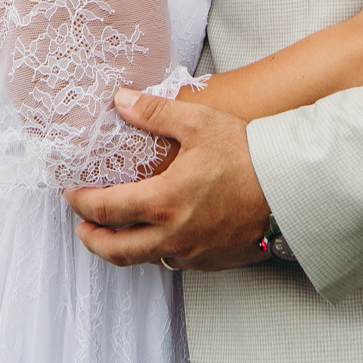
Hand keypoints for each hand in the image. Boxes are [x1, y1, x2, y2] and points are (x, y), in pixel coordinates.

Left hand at [65, 88, 268, 270]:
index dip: (81, 203)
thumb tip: (121, 101)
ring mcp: (192, 253)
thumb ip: (154, 113)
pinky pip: (173, 261)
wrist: (290, 188)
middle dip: (92, 239)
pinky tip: (160, 233)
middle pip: (115, 250)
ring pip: (145, 259)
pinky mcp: (211, 262)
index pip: (106, 210)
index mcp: (163, 201)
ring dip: (124, 247)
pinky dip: (157, 250)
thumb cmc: (246, 153)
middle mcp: (172, 235)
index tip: (72, 193)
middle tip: (82, 227)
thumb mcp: (198, 123)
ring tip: (117, 231)